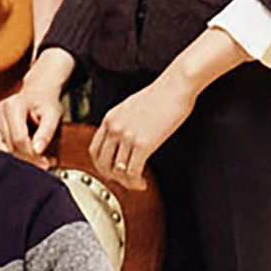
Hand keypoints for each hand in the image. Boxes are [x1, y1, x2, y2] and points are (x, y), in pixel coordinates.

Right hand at [0, 53, 69, 164]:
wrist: (35, 95)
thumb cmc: (44, 105)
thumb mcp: (53, 115)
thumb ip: (46, 132)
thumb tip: (37, 150)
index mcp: (13, 105)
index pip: (19, 140)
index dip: (33, 156)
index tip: (46, 163)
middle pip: (5, 147)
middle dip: (24, 160)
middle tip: (40, 164)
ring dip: (9, 160)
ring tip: (27, 161)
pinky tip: (3, 156)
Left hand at [85, 73, 198, 190]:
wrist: (175, 86)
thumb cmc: (161, 93)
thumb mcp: (131, 106)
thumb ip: (123, 122)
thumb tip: (124, 138)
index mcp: (110, 118)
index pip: (94, 149)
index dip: (101, 165)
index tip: (110, 171)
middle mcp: (114, 127)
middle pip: (102, 163)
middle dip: (112, 177)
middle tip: (123, 181)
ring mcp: (127, 136)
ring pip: (117, 171)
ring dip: (126, 183)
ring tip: (136, 184)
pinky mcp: (143, 144)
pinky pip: (132, 171)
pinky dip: (136, 182)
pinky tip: (142, 183)